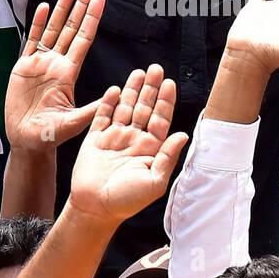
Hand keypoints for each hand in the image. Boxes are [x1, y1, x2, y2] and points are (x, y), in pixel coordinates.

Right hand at [5, 0, 103, 150]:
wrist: (28, 141)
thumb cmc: (51, 136)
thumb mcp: (74, 124)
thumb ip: (92, 110)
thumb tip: (116, 96)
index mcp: (69, 74)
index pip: (84, 38)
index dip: (92, 17)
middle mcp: (57, 64)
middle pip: (72, 27)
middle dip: (82, 4)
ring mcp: (41, 64)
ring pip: (53, 29)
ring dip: (62, 8)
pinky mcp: (23, 68)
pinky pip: (32, 41)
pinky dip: (38, 23)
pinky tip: (45, 6)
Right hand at [67, 66, 188, 223]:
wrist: (95, 208)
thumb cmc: (127, 200)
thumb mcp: (155, 182)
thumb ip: (168, 157)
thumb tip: (183, 134)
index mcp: (150, 148)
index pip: (161, 119)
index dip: (165, 101)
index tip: (170, 83)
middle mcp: (134, 140)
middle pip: (145, 108)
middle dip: (151, 88)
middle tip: (156, 69)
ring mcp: (115, 138)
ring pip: (125, 108)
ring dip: (132, 90)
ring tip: (139, 72)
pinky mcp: (96, 140)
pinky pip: (102, 116)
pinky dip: (108, 102)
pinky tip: (115, 89)